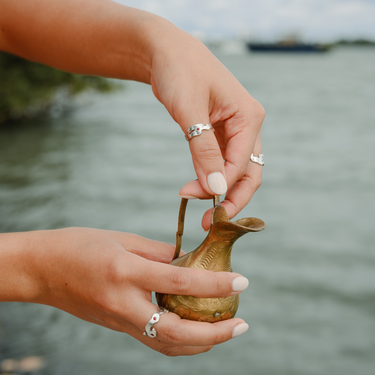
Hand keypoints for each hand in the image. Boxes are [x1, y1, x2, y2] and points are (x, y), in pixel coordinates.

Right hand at [24, 228, 248, 355]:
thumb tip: (189, 260)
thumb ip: (159, 252)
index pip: (179, 282)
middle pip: (177, 332)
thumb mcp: (122, 238)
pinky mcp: (117, 327)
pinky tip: (195, 331)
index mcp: (125, 272)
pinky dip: (180, 341)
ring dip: (201, 343)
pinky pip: (154, 341)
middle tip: (241, 324)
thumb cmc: (79, 246)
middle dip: (215, 333)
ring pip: (167, 345)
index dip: (214, 284)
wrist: (42, 270)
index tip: (242, 282)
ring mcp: (119, 321)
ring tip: (225, 330)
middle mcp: (123, 304)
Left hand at [150, 27, 264, 229]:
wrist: (164, 52)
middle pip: (248, 174)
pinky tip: (197, 187)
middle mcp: (247, 126)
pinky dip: (211, 177)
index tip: (193, 198)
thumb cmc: (179, 71)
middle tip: (209, 222)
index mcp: (249, 118)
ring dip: (220, 191)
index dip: (221, 187)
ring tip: (200, 210)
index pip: (242, 164)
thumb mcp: (190, 111)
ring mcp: (234, 130)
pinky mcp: (219, 133)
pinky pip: (221, 162)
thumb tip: (217, 188)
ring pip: (235, 171)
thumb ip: (204, 151)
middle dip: (231, 199)